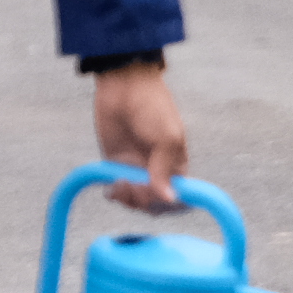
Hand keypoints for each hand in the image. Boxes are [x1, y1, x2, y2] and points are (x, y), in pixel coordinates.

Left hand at [91, 63, 187, 212]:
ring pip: (134, 200)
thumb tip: (169, 199)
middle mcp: (157, 171)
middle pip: (154, 204)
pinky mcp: (114, 164)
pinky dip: (115, 193)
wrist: (124, 87)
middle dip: (145, 201)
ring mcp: (135, 168)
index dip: (170, 205)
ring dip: (129, 198)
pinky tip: (112, 186)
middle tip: (136, 185)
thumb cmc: (153, 107)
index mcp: (177, 165)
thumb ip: (165, 170)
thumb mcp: (167, 137)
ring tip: (122, 182)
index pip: (179, 198)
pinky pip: (116, 190)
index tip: (158, 198)